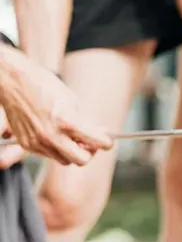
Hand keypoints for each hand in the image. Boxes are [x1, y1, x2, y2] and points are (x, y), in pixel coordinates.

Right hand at [0, 48, 112, 166]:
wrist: (13, 80)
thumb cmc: (44, 86)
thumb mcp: (71, 101)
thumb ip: (84, 122)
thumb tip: (97, 134)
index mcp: (67, 122)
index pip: (96, 142)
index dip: (106, 143)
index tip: (108, 142)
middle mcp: (52, 136)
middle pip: (81, 160)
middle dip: (89, 152)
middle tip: (90, 143)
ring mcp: (38, 142)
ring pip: (64, 161)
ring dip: (72, 153)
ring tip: (73, 139)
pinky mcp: (27, 144)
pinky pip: (48, 155)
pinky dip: (56, 150)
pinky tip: (57, 137)